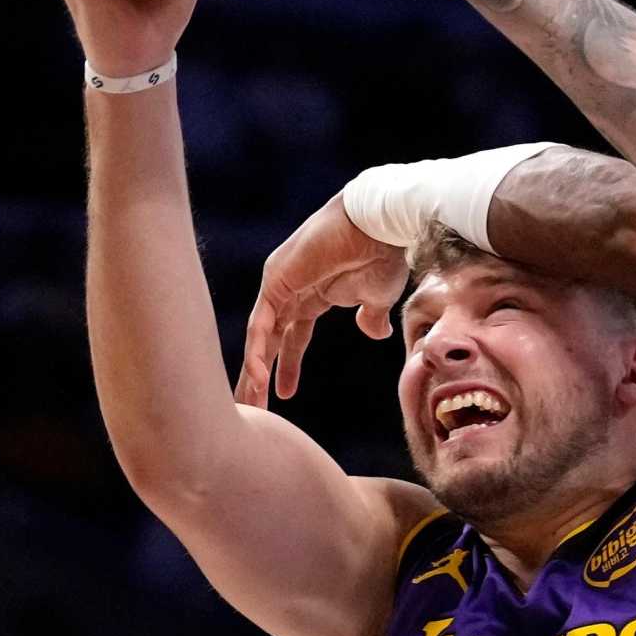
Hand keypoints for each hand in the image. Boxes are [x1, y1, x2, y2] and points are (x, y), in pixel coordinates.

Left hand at [237, 192, 410, 405]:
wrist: (381, 228)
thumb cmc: (383, 256)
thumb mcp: (378, 297)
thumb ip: (372, 316)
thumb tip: (375, 332)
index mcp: (317, 296)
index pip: (295, 337)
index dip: (288, 366)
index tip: (284, 395)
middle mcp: (294, 291)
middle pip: (270, 339)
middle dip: (260, 374)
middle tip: (252, 408)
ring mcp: (281, 284)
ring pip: (261, 335)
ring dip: (254, 370)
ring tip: (253, 404)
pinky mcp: (276, 280)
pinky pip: (261, 323)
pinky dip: (256, 350)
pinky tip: (256, 377)